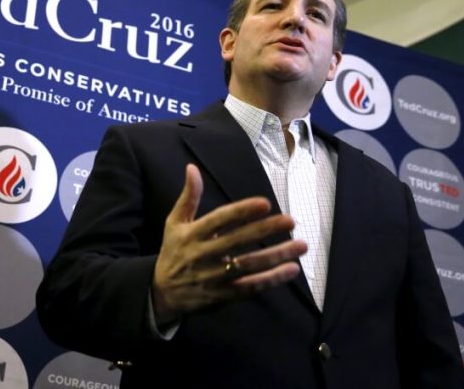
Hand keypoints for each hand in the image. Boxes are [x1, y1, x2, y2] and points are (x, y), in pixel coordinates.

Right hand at [151, 164, 306, 324]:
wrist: (162, 293)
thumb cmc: (173, 251)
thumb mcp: (174, 223)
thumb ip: (188, 197)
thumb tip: (192, 168)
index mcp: (191, 234)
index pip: (219, 220)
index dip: (241, 211)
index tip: (265, 203)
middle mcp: (202, 255)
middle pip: (237, 241)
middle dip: (265, 230)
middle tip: (290, 220)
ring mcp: (213, 277)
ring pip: (248, 265)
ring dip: (276, 255)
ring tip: (301, 245)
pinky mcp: (222, 296)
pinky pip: (250, 287)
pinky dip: (271, 279)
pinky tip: (291, 269)